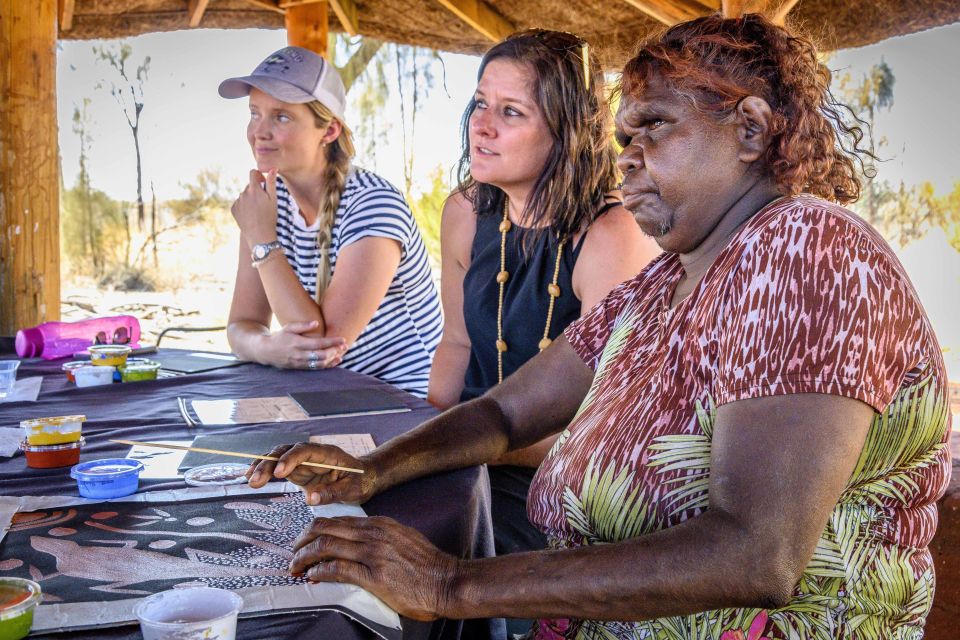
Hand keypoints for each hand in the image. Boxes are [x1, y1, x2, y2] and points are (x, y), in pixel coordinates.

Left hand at [231, 169, 278, 246]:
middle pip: (249, 186)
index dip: (258, 176)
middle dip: (255, 190)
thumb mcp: (273, 199)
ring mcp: (237, 202)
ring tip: (257, 211)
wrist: (260, 236)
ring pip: (244, 195)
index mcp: (254, 189)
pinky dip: (244, 206)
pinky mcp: (233, 209)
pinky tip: (250, 215)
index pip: (252, 173)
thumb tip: (272, 168)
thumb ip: (271, 182)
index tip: (263, 183)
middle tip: (263, 203)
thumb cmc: (270, 217)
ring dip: (250, 199)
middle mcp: (243, 193)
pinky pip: (239, 203)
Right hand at [246, 442, 378, 504]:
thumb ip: (332, 493)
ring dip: (263, 466)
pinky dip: (264, 471)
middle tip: (256, 480)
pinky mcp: (297, 471)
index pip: (305, 450)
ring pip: (278, 457)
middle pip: (286, 451)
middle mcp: (312, 454)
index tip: (279, 473)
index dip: (290, 459)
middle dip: (269, 463)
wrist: (364, 478)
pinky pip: (277, 467)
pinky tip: (251, 478)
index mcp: (327, 453)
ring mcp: (303, 461)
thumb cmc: (361, 481)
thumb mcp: (352, 489)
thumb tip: (310, 499)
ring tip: (249, 480)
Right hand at [257, 320, 346, 368]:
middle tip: (344, 346)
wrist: (266, 351)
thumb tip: (317, 323)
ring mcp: (299, 363)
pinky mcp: (300, 368)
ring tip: (342, 352)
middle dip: (335, 351)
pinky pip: (316, 368)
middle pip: (322, 356)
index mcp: (297, 343)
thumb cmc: (279, 337)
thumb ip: (302, 325)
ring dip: (333, 359)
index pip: (318, 344)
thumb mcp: (288, 328)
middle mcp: (299, 355)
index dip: (332, 342)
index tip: (342, 339)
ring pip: (320, 364)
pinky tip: (335, 360)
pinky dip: (327, 365)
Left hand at [290, 516, 460, 620]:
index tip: (305, 541)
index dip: (316, 530)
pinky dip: (319, 572)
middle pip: (325, 528)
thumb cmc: (427, 565)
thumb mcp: (402, 538)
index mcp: (379, 524)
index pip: (337, 520)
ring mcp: (372, 553)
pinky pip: (336, 569)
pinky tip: (312, 578)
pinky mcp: (373, 575)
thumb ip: (380, 537)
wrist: (446, 581)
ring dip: (304, 558)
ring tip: (295, 568)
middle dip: (302, 540)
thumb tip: (359, 542)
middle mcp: (373, 534)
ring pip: (325, 546)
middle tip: (293, 552)